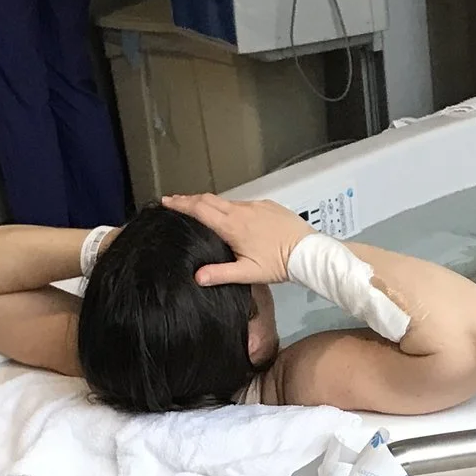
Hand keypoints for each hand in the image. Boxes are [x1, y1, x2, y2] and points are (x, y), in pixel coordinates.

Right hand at [162, 193, 309, 287]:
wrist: (308, 251)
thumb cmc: (279, 264)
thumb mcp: (248, 273)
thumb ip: (221, 274)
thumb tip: (197, 276)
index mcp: (232, 225)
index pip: (200, 209)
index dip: (180, 204)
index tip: (166, 201)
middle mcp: (242, 210)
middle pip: (209, 199)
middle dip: (189, 199)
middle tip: (175, 200)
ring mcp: (256, 206)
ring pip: (226, 200)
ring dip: (209, 202)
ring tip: (199, 208)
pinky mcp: (268, 206)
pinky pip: (244, 203)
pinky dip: (230, 205)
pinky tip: (230, 214)